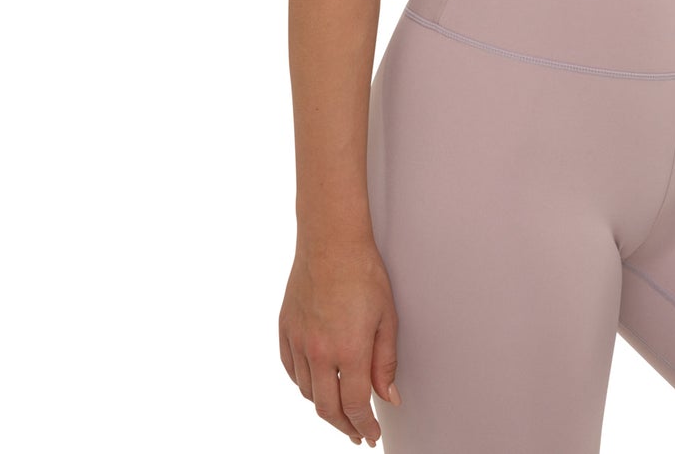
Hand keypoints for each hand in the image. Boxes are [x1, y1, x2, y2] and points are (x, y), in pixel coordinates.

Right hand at [279, 234, 401, 445]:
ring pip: (307, 392)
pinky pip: (291, 370)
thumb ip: (386, 362)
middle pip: (327, 408)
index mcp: (348, 350)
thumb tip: (388, 396)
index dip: (363, 426)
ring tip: (339, 408)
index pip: (354, 405)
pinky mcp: (285, 329)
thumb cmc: (363, 272)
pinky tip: (315, 383)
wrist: (331, 241)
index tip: (370, 434)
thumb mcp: (387, 317)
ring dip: (324, 406)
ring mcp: (298, 341)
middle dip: (344, 426)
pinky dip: (304, 383)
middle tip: (355, 432)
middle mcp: (318, 351)